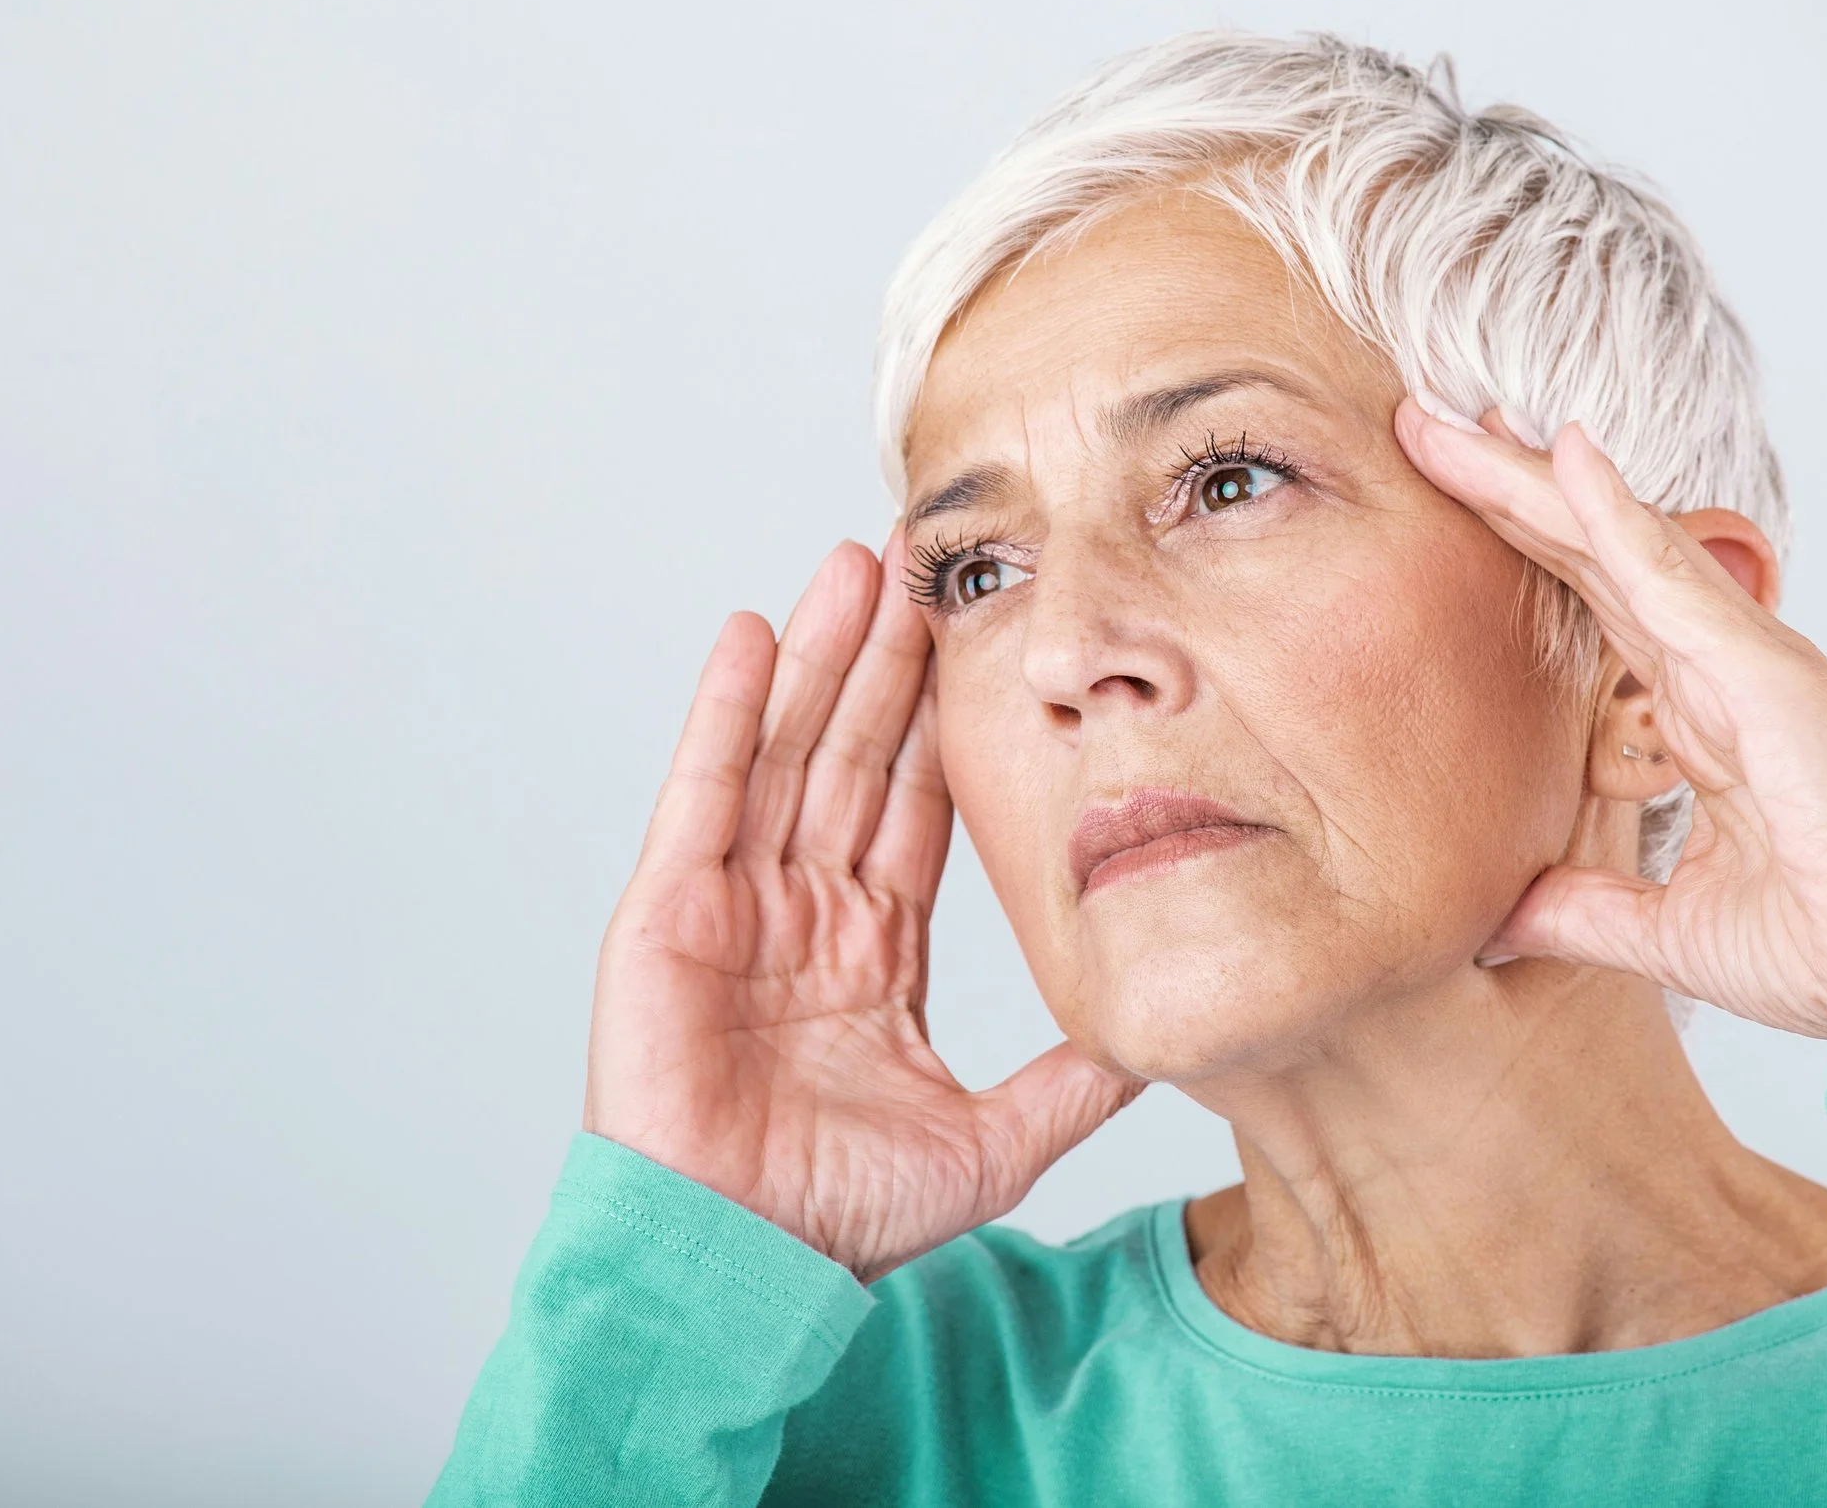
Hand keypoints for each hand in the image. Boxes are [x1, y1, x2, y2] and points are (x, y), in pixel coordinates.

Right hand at [582, 539, 1143, 1279]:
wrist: (738, 1265)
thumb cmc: (837, 1217)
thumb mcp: (993, 1141)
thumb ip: (1072, 1084)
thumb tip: (1158, 1043)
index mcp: (872, 948)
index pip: (917, 807)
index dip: (946, 723)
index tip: (979, 640)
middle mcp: (803, 911)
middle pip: (854, 757)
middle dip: (886, 660)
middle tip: (918, 561)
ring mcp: (734, 905)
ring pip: (788, 753)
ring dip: (820, 658)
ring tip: (852, 564)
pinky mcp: (669, 911)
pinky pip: (704, 793)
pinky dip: (726, 713)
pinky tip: (754, 635)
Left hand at [1395, 398, 1826, 1037]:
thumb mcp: (1663, 931)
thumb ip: (1578, 912)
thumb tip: (1493, 921)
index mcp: (1696, 718)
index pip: (1587, 606)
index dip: (1519, 544)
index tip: (1445, 489)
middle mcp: (1716, 670)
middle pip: (1587, 553)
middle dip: (1502, 488)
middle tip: (1421, 422)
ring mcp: (1742, 658)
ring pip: (1615, 541)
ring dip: (1529, 477)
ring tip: (1446, 419)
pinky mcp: (1762, 668)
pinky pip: (1672, 574)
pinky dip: (1613, 510)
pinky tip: (1560, 452)